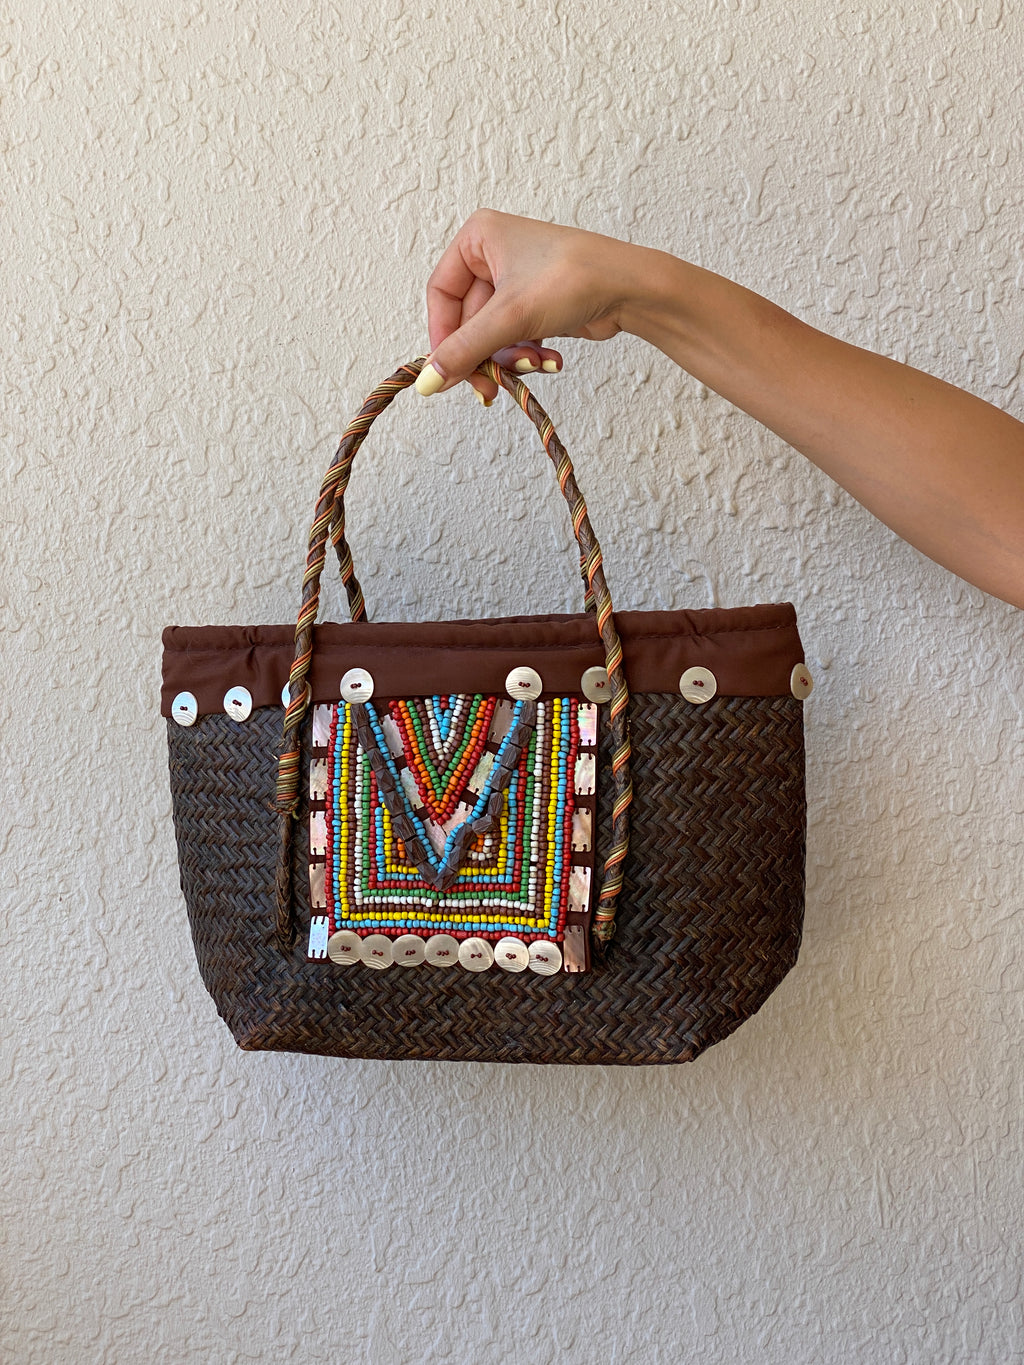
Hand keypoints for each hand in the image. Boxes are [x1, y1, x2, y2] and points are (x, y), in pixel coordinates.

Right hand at [417, 208, 635, 402]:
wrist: (632, 289)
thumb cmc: (574, 279)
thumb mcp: (510, 317)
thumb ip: (465, 350)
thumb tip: (428, 381)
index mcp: (478, 238)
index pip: (441, 295)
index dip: (442, 337)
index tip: (447, 373)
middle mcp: (493, 255)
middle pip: (467, 322)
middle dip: (484, 355)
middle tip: (489, 388)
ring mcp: (515, 282)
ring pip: (491, 335)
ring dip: (510, 358)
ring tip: (536, 364)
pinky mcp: (535, 305)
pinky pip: (514, 338)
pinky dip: (528, 354)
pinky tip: (551, 360)